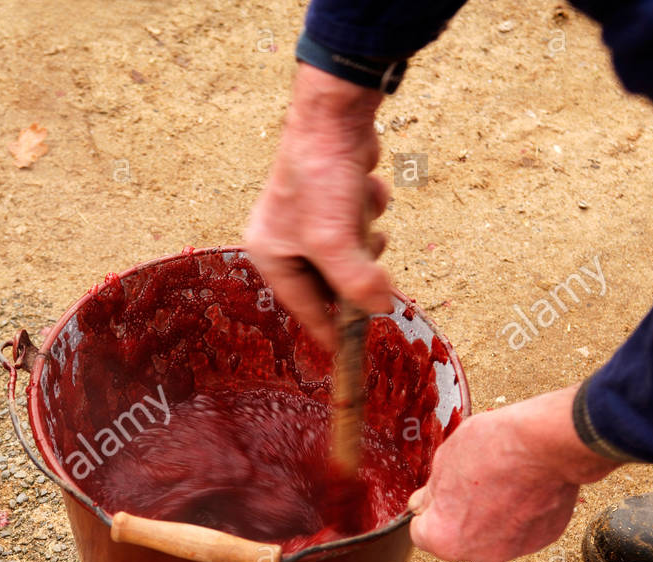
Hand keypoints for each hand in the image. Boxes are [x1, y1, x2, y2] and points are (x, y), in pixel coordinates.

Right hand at [245, 64, 392, 349]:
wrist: (334, 114)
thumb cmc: (320, 179)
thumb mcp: (334, 242)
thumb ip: (356, 284)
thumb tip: (382, 309)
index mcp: (270, 255)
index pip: (303, 308)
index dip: (331, 332)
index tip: (353, 355)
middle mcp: (285, 239)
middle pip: (332, 283)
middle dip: (355, 272)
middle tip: (372, 269)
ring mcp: (311, 218)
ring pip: (353, 252)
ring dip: (365, 236)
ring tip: (361, 214)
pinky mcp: (335, 198)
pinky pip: (361, 223)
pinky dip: (369, 209)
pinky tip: (364, 187)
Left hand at [408, 386, 621, 561]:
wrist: (546, 444)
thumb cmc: (494, 449)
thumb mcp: (443, 461)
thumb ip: (431, 492)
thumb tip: (425, 503)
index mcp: (444, 538)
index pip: (421, 533)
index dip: (429, 509)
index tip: (438, 495)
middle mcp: (478, 554)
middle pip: (459, 537)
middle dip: (461, 515)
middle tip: (473, 484)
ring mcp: (513, 550)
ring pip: (491, 535)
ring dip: (492, 516)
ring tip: (502, 482)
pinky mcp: (542, 539)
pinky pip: (522, 529)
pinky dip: (521, 513)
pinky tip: (525, 488)